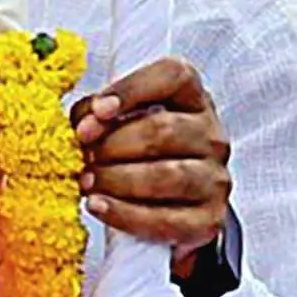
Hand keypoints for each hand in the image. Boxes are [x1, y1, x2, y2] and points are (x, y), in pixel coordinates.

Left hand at [69, 55, 233, 260]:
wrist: (167, 205)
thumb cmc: (136, 152)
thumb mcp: (118, 120)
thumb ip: (97, 113)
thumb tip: (84, 125)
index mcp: (191, 99)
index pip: (172, 76)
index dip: (132, 89)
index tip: (98, 109)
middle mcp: (211, 136)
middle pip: (162, 131)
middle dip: (112, 144)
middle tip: (83, 154)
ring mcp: (214, 179)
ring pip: (165, 176)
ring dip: (116, 179)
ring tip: (86, 181)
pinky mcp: (208, 220)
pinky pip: (164, 219)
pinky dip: (124, 214)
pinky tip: (97, 205)